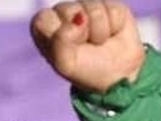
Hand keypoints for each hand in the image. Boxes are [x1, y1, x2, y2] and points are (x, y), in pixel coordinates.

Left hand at [31, 0, 145, 93]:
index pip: (44, 18)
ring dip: (99, 31)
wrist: (117, 75)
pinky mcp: (108, 5)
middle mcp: (64, 14)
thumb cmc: (87, 70)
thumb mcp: (66, 64)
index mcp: (45, 27)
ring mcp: (86, 7)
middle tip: (86, 45)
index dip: (59, 33)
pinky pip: (112, 9)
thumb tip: (78, 19)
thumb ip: (60, 42)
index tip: (68, 48)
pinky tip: (112, 33)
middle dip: (81, 32)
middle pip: (69, 9)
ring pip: (93, 8)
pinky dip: (114, 25)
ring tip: (99, 41)